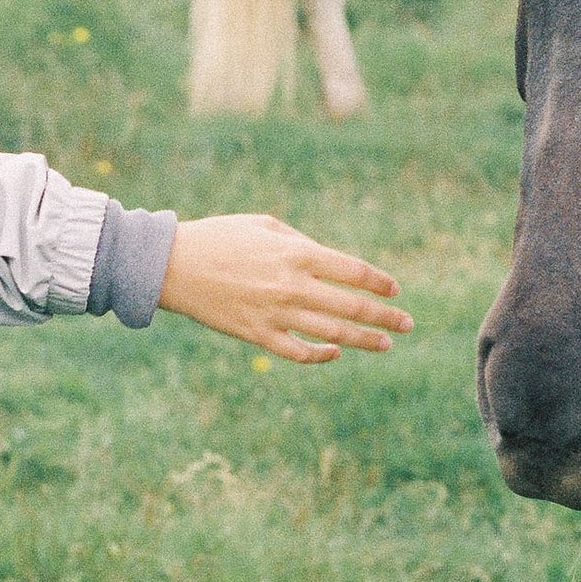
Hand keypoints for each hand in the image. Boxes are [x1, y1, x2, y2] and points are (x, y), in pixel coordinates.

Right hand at [159, 213, 411, 362]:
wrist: (173, 265)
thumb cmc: (220, 237)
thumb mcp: (265, 225)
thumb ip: (302, 242)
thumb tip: (329, 263)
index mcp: (298, 254)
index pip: (354, 272)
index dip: (379, 282)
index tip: (394, 290)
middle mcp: (293, 286)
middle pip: (353, 307)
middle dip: (386, 317)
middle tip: (407, 324)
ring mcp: (277, 314)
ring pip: (334, 334)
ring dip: (365, 340)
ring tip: (385, 343)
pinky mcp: (258, 335)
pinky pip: (299, 353)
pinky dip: (322, 355)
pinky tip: (336, 352)